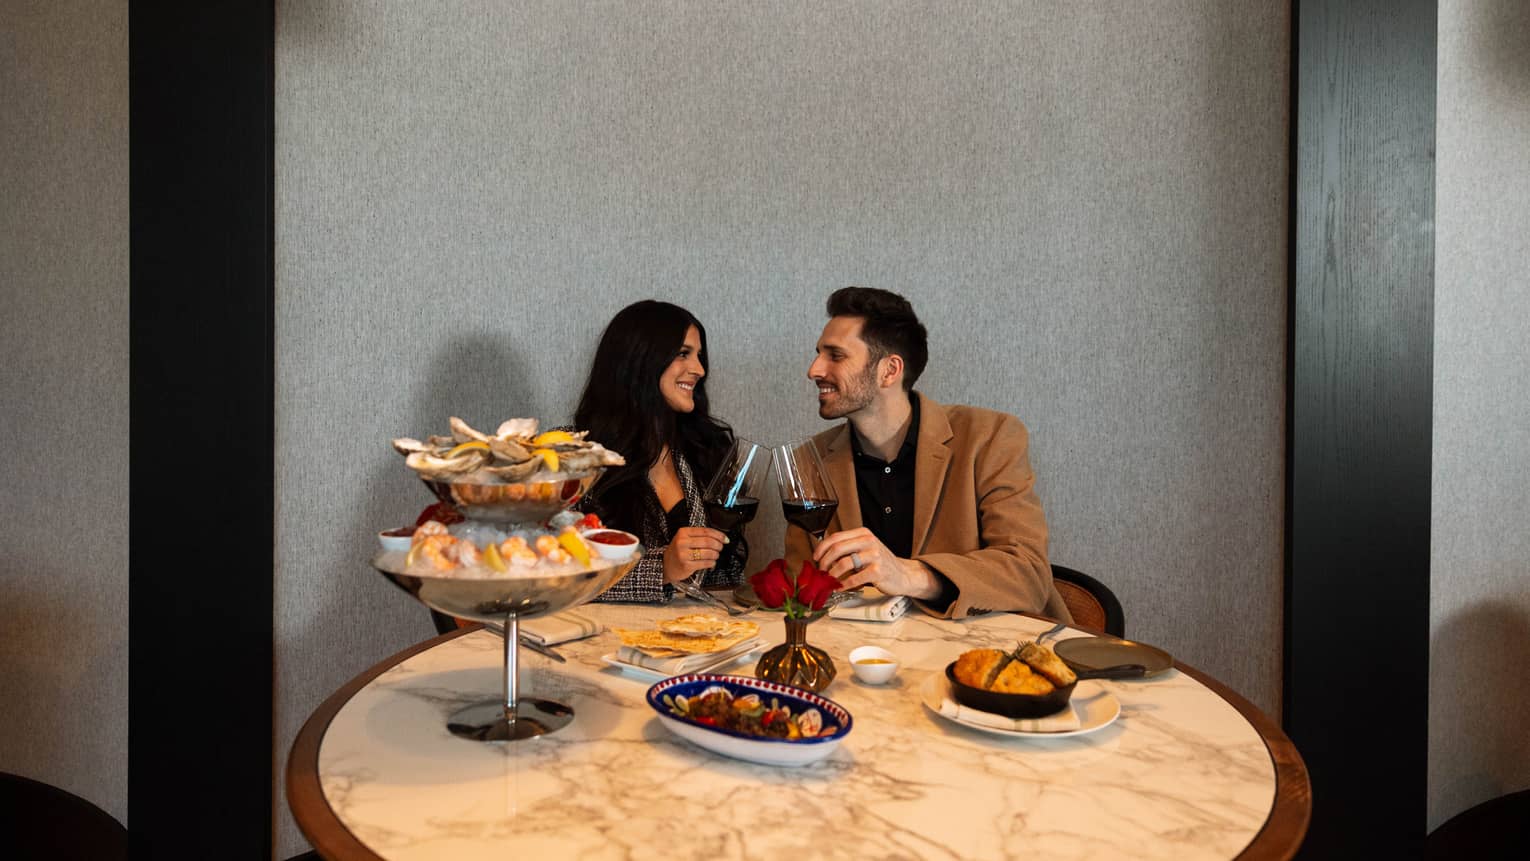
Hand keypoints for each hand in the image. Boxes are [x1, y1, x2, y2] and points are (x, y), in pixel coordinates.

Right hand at [662, 526, 728, 582]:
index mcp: (683, 532)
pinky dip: (712, 563)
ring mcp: (683, 554)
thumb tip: (720, 537)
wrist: (666, 565)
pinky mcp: (686, 565)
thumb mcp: (684, 539)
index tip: (725, 538)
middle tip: (720, 547)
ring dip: (715, 555)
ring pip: (708, 553)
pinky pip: (705, 563)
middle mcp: (682, 542)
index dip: (718, 535)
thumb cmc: (678, 551)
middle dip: (718, 545)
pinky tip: (711, 562)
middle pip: (708, 542)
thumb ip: (699, 536)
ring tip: (715, 555)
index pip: (705, 531)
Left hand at [812, 527, 942, 599]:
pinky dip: (844, 584)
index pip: (836, 537)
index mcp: (863, 533)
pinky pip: (854, 578)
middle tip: (820, 571)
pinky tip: (840, 587)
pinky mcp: (878, 570)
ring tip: (829, 580)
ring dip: (832, 574)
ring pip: (844, 563)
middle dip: (824, 562)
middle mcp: (869, 541)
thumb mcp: (864, 549)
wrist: (903, 574)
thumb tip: (823, 555)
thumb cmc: (880, 562)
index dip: (821, 548)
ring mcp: (874, 555)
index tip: (815, 558)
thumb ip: (847, 548)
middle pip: (837, 548)